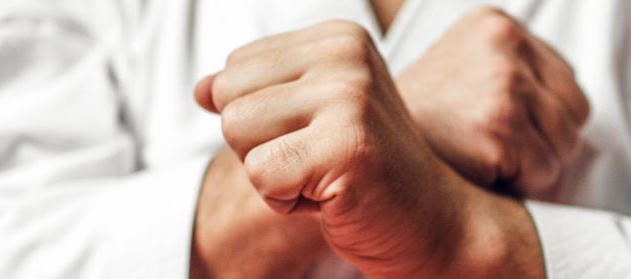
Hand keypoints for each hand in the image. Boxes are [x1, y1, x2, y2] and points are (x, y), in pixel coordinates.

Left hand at [196, 20, 541, 277]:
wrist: (431, 223)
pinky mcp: (346, 146)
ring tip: (323, 177)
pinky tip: (330, 198)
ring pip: (235, 131)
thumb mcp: (307, 118)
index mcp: (337, 39)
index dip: (263, 118)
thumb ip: (255, 94)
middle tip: (318, 162)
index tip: (318, 137)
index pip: (235, 68)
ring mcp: (348, 97)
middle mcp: (345, 56)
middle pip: (228, 97)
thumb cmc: (364, 172)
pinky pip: (259, 174)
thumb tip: (199, 89)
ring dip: (270, 173)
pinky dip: (284, 201)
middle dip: (258, 144)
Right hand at [396, 7, 587, 196]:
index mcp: (497, 24)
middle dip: (544, 138)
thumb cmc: (420, 123)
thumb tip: (565, 100)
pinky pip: (545, 171)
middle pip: (574, 108)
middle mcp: (505, 43)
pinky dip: (519, 183)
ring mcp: (505, 83)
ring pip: (565, 143)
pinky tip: (481, 169)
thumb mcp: (464, 68)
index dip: (541, 117)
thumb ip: (512, 69)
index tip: (504, 126)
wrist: (369, 150)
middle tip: (496, 145)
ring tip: (485, 154)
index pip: (566, 80)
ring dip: (533, 163)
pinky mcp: (501, 127)